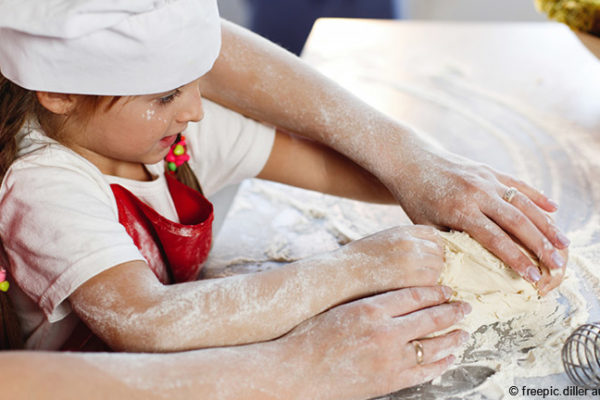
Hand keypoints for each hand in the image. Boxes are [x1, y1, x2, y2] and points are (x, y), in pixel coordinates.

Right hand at [284, 286, 470, 399]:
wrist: (295, 371)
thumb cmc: (311, 337)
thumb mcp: (341, 310)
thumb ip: (372, 303)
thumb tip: (399, 299)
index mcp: (371, 308)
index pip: (415, 295)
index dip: (436, 292)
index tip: (447, 291)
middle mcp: (385, 331)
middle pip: (430, 318)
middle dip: (452, 312)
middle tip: (466, 307)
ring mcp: (389, 359)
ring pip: (433, 346)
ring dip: (452, 338)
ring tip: (464, 333)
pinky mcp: (388, 381)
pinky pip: (423, 371)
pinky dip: (440, 363)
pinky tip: (448, 357)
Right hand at [338, 225, 443, 290]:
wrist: (342, 274)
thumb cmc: (359, 260)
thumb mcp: (383, 240)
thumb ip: (404, 242)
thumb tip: (426, 251)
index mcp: (402, 231)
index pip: (434, 235)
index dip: (434, 246)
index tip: (429, 257)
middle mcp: (410, 242)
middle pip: (439, 250)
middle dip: (436, 261)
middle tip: (425, 273)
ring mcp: (412, 260)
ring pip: (439, 267)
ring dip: (433, 275)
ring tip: (418, 283)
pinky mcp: (412, 279)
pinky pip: (433, 283)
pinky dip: (429, 288)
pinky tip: (415, 291)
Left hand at [384, 140, 568, 293]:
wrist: (411, 162)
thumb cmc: (415, 199)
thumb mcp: (426, 226)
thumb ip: (450, 245)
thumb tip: (472, 268)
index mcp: (460, 210)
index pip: (495, 239)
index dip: (517, 259)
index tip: (534, 277)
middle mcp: (477, 193)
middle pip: (517, 222)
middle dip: (540, 245)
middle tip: (557, 265)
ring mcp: (485, 179)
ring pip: (523, 203)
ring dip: (546, 224)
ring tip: (563, 243)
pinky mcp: (489, 170)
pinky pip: (518, 184)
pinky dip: (537, 197)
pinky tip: (554, 209)